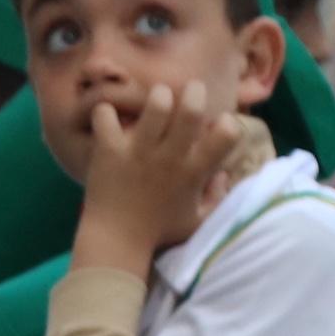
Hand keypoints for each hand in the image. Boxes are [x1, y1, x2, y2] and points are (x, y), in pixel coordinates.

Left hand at [70, 71, 232, 269]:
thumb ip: (216, 198)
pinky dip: (106, 113)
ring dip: (157, 96)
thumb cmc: (159, 233)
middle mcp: (170, 157)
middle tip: (189, 92)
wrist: (116, 243)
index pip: (227, 135)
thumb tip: (223, 174)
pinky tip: (111, 119)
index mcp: (193, 172)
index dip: (228, 122)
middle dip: (195, 92)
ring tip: (155, 102)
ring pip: (155, 104)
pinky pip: (106, 116)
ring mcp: (138, 151)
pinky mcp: (109, 150)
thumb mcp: (196, 221)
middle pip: (192, 109)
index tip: (219, 124)